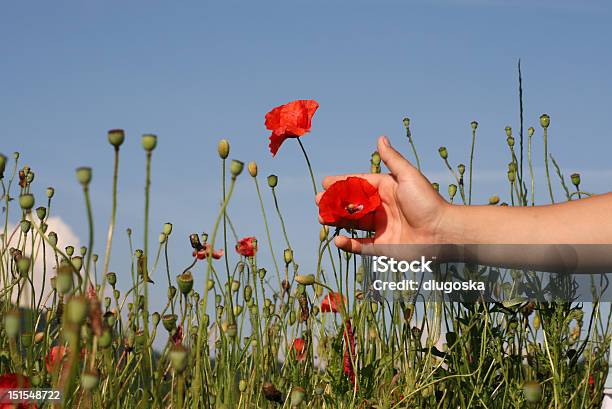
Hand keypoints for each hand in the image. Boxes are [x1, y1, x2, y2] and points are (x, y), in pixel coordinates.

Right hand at [316, 136, 449, 253]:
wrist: (442, 232)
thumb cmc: (428, 202)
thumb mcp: (408, 176)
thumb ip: (392, 159)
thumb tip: (380, 138)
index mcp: (387, 190)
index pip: (359, 185)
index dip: (342, 183)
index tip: (325, 182)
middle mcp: (383, 208)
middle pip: (353, 205)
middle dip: (334, 203)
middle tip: (318, 202)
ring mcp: (382, 228)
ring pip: (353, 224)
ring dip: (337, 221)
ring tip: (322, 218)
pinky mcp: (384, 247)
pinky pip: (361, 246)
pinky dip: (348, 244)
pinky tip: (337, 239)